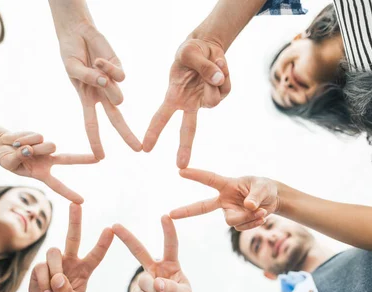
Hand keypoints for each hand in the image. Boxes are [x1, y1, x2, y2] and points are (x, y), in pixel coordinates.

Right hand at [0, 132, 96, 203]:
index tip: (81, 202)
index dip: (69, 193)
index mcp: (42, 174)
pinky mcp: (41, 137)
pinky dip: (25, 138)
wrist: (1, 145)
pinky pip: (37, 136)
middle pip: (68, 159)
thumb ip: (18, 157)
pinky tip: (19, 141)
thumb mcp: (8, 162)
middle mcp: (48, 161)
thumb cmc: (6, 159)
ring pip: (48, 145)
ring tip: (20, 148)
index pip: (57, 185)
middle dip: (83, 159)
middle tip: (99, 159)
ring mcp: (45, 148)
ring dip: (32, 146)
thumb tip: (30, 149)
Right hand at [29, 203, 113, 291]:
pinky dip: (44, 282)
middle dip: (74, 220)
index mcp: (84, 269)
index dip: (103, 243)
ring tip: (54, 289)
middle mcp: (70, 261)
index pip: (96, 254)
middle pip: (73, 237)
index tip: (111, 229)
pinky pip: (42, 268)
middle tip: (76, 203)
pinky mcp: (39, 268)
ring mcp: (54, 263)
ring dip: (55, 270)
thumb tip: (58, 279)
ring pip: (54, 252)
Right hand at [57, 22, 141, 158]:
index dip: (96, 141)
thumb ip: (89, 78)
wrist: (77, 32)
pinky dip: (109, 68)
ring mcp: (111, 82)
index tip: (101, 158)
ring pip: (118, 96)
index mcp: (87, 99)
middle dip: (126, 134)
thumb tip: (106, 83)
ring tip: (96, 66)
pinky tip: (100, 59)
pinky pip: (119, 76)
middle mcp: (101, 94)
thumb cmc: (71, 54)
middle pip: (116, 119)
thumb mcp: (73, 68)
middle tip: (138, 150)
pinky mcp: (119, 69)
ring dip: (108, 86)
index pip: (92, 124)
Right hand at [113, 216, 193, 291]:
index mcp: (170, 264)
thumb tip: (157, 283)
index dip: (168, 231)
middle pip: (139, 251)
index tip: (166, 216)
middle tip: (115, 225)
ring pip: (145, 282)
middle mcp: (155, 269)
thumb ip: (173, 288)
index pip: (170, 245)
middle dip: (127, 238)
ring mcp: (145, 281)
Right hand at [143, 38, 230, 167]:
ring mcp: (205, 101)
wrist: (206, 46)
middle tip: (181, 165)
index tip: (145, 148)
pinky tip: (218, 66)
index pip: (161, 116)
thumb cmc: (191, 51)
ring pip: (213, 100)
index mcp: (174, 95)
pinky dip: (225, 73)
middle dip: (184, 147)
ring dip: (214, 77)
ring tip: (210, 62)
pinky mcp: (220, 96)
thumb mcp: (190, 52)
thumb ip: (203, 66)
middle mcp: (189, 103)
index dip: (153, 131)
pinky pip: (226, 89)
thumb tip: (218, 82)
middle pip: (187, 129)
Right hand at [170, 168, 279, 230]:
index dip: (195, 175)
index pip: (209, 179)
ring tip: (262, 211)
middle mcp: (224, 200)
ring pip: (232, 221)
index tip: (181, 171)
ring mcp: (229, 212)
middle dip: (186, 211)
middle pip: (202, 207)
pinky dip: (253, 223)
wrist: (272, 200)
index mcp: (227, 185)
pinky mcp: (236, 221)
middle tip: (171, 214)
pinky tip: (261, 217)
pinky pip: (241, 227)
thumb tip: (248, 207)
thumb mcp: (263, 188)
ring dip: (248, 218)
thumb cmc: (264, 187)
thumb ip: (255, 196)